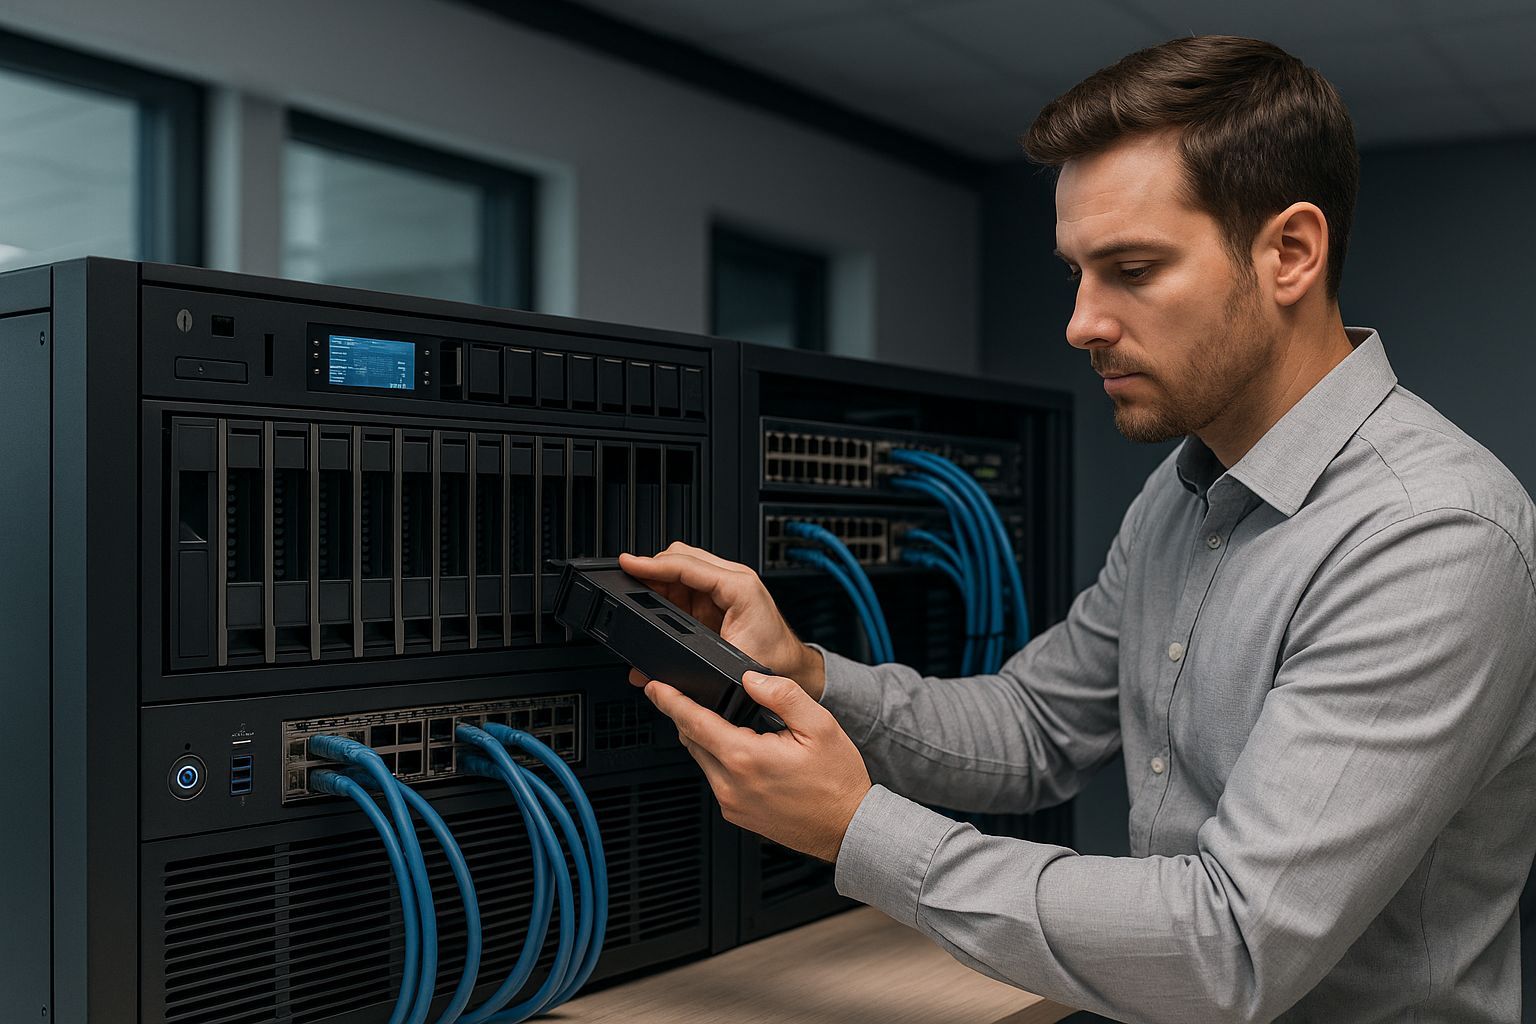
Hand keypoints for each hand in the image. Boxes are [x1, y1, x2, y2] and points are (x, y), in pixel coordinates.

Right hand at [619, 543, 825, 698]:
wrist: (789, 666)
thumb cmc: (772, 659)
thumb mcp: (732, 657)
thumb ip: (695, 655)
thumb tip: (655, 664)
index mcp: (739, 586)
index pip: (687, 565)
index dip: (654, 565)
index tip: (629, 565)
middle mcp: (731, 579)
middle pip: (680, 558)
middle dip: (652, 571)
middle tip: (629, 587)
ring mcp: (722, 585)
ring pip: (678, 569)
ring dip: (656, 584)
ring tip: (639, 604)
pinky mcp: (714, 597)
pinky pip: (682, 585)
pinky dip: (663, 595)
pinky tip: (652, 610)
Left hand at [643, 670, 871, 862]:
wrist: (848, 828)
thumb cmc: (837, 782)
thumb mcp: (819, 725)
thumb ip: (782, 695)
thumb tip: (750, 678)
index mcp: (746, 758)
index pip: (694, 722)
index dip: (670, 701)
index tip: (655, 687)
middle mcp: (731, 785)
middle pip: (692, 740)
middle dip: (688, 715)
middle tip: (693, 695)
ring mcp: (731, 803)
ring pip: (702, 760)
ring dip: (706, 738)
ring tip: (730, 722)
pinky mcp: (736, 814)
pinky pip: (716, 779)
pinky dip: (720, 759)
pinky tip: (743, 751)